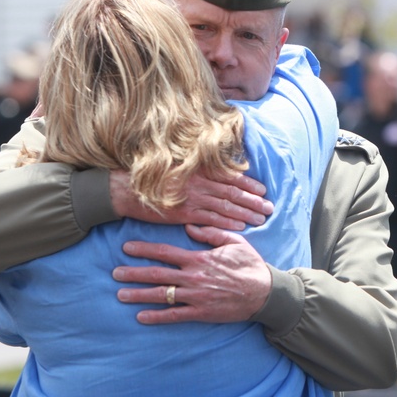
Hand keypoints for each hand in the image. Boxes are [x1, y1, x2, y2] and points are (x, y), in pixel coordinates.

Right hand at [109, 170, 272, 230]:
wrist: (127, 190)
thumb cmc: (151, 178)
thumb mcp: (176, 169)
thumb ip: (196, 172)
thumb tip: (216, 174)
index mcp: (197, 171)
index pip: (229, 176)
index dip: (248, 183)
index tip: (263, 189)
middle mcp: (198, 183)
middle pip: (232, 192)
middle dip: (253, 200)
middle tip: (270, 207)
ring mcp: (192, 199)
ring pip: (226, 206)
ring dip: (246, 212)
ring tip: (262, 218)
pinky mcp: (184, 214)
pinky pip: (211, 220)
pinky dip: (228, 223)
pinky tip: (242, 226)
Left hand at [113, 224, 271, 323]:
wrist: (265, 293)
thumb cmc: (250, 265)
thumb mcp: (234, 241)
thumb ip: (210, 234)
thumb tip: (189, 227)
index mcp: (199, 258)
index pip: (165, 252)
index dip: (144, 250)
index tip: (126, 248)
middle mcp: (193, 277)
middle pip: (157, 274)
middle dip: (133, 273)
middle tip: (114, 273)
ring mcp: (195, 296)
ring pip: (161, 295)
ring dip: (139, 294)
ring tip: (120, 294)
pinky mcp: (201, 313)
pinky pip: (174, 316)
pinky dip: (156, 317)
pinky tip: (141, 317)